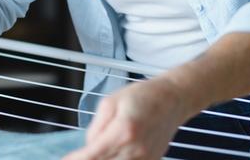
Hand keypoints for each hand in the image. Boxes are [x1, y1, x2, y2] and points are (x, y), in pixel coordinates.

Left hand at [63, 77, 192, 159]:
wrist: (173, 100)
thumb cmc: (142, 96)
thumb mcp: (110, 102)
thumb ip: (96, 127)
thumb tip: (89, 146)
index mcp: (123, 130)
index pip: (93, 154)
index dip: (76, 159)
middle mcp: (135, 149)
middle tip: (78, 156)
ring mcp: (145, 158)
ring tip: (94, 153)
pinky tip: (111, 154)